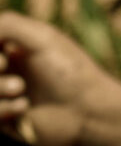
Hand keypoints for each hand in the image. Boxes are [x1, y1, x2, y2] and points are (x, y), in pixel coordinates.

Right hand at [0, 12, 120, 145]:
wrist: (88, 112)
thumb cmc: (69, 71)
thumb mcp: (42, 38)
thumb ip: (8, 25)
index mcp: (20, 44)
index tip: (2, 54)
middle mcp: (12, 67)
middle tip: (3, 65)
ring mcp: (8, 94)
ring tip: (20, 89)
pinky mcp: (8, 120)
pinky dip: (1, 109)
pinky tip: (24, 107)